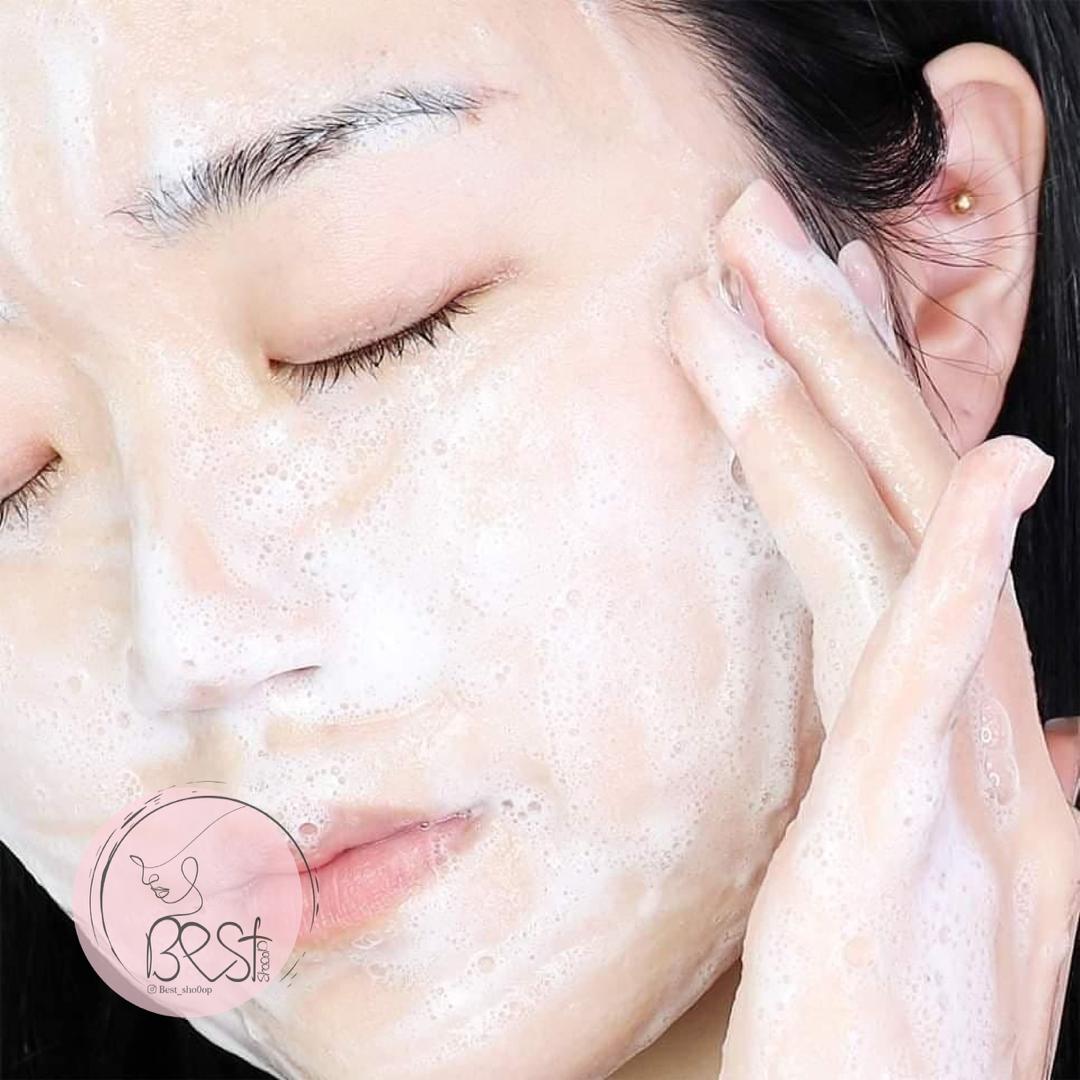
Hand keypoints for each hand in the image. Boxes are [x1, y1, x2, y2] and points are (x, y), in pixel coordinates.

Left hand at [667, 178, 1079, 1078]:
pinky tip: (997, 469)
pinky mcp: (931, 829)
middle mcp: (968, 719)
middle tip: (762, 228)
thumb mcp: (901, 870)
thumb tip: (983, 707)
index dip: (852, 404)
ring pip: (902, 541)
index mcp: (939, 720)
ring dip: (843, 400)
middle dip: (830, 348)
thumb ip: (929, 769)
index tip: (803, 306)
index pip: (888, 523)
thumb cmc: (880, 1025)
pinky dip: (977, 572)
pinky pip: (954, 678)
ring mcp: (963, 766)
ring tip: (769, 276)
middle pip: (896, 492)